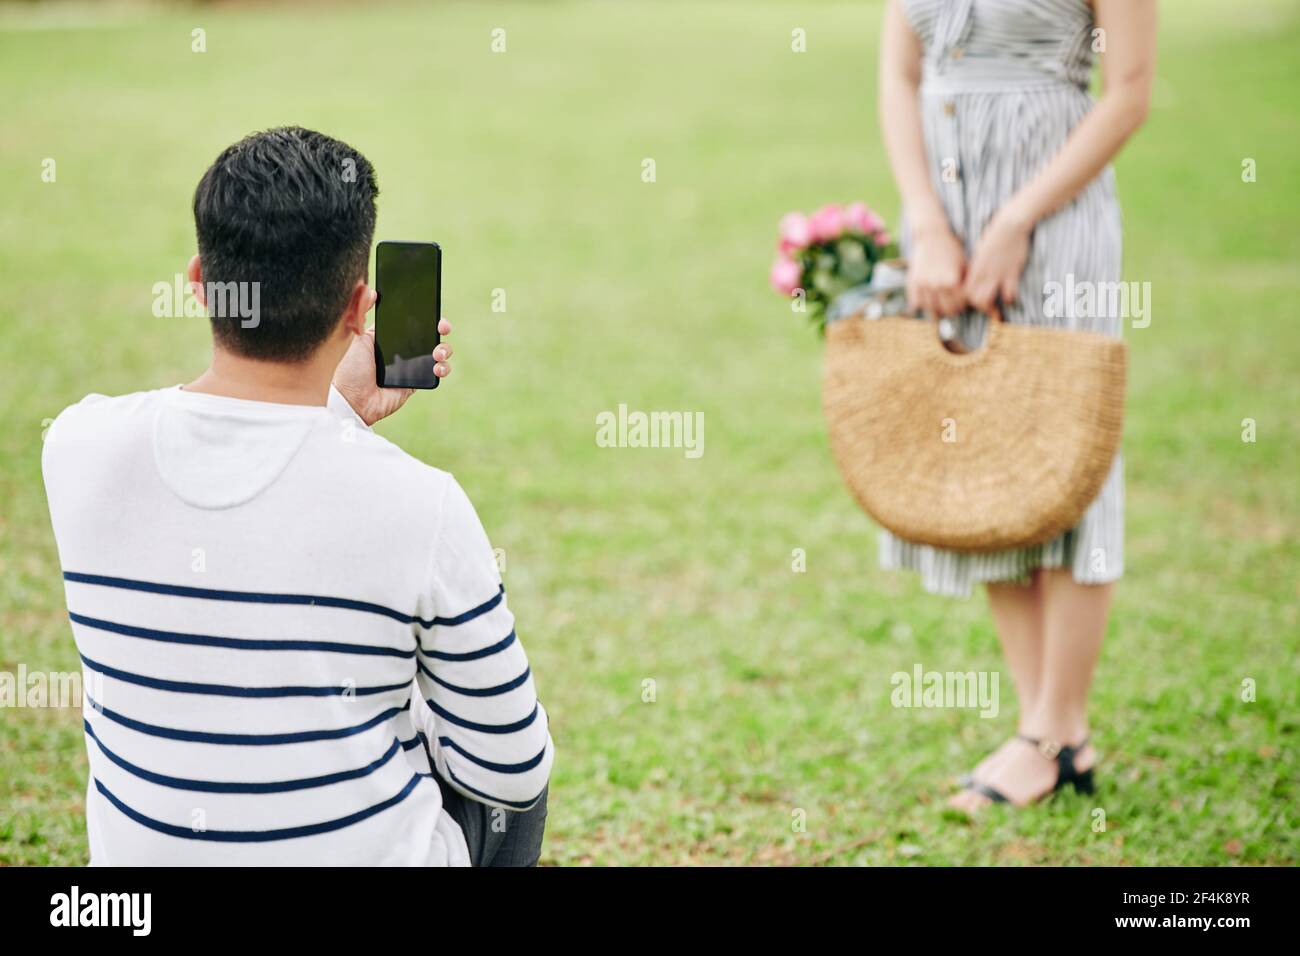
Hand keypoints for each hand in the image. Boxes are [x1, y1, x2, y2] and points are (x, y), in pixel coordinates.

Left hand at [333, 317, 452, 425]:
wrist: (351, 399)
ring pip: (438, 353)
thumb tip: (372, 290)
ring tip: (438, 352)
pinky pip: (436, 373)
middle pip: (430, 335)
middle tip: (442, 327)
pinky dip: (443, 368)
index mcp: (389, 336)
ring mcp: (411, 366)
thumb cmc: (349, 368)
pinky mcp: (416, 383)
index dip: (426, 315)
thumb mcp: (355, 335)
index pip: (412, 322)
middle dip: (441, 329)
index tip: (434, 311)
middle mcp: (402, 349)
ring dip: (445, 349)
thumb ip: (363, 312)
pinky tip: (438, 367)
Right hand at [906, 224, 966, 316]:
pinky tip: (928, 301)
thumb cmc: (952, 250)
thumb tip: (973, 299)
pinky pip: (917, 303)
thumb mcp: (964, 265)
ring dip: (937, 310)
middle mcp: (936, 285)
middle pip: (947, 310)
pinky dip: (922, 305)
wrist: (932, 236)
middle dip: (953, 309)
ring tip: (942, 305)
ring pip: (931, 309)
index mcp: (952, 281)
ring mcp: (923, 285)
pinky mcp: (912, 283)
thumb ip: (967, 283)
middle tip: (954, 306)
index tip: (964, 302)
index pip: (960, 304)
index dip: (964, 304)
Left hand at [964, 211, 1030, 313]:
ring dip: (991, 306)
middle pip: (971, 298)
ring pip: (985, 299)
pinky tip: (1010, 296)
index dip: (966, 299)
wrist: (1010, 224)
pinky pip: (1008, 293)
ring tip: (996, 308)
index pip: (962, 290)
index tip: (972, 302)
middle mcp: (982, 273)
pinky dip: (1009, 298)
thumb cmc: (995, 238)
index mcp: (973, 267)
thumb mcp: (981, 253)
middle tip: (986, 308)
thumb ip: (976, 268)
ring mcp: (996, 274)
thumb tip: (972, 280)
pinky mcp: (1011, 272)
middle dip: (978, 306)